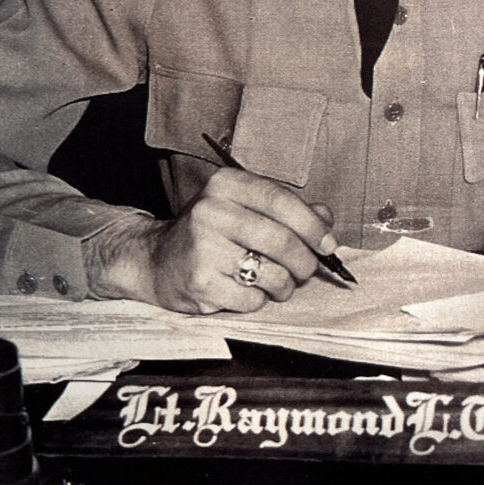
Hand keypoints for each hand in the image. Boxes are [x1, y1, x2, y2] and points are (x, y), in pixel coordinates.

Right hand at [83, 167, 336, 313]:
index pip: (281, 200)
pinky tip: (247, 291)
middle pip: (281, 240)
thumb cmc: (212, 231)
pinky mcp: (199, 283)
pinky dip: (259, 300)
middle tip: (307, 269)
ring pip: (272, 274)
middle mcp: (211, 211)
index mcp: (226, 184)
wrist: (155, 260)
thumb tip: (326, 222)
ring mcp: (202, 248)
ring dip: (285, 285)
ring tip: (278, 282)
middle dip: (305, 261)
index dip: (312, 224)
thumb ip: (287, 209)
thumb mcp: (245, 207)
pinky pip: (252, 300)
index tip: (328, 244)